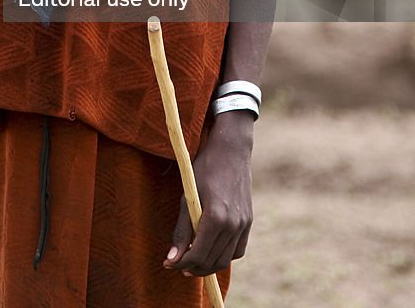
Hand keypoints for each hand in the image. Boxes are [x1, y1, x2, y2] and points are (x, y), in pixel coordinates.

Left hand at [163, 114, 253, 277]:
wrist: (231, 150)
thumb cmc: (205, 168)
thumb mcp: (188, 196)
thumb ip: (181, 230)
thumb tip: (171, 259)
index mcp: (216, 218)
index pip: (198, 255)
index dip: (181, 263)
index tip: (169, 263)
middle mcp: (233, 225)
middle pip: (213, 262)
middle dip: (193, 268)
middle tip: (179, 264)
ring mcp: (244, 224)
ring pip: (226, 259)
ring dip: (209, 264)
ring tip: (193, 259)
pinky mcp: (249, 221)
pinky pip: (238, 250)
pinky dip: (224, 255)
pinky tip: (211, 248)